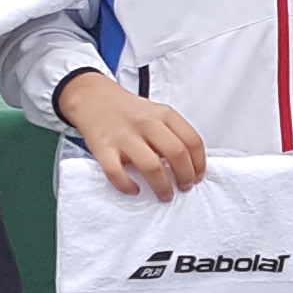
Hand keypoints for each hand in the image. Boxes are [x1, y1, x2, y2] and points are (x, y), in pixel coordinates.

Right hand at [59, 73, 206, 197]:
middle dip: (185, 177)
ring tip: (165, 195)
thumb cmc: (129, 111)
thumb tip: (190, 165)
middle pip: (177, 154)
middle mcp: (146, 123)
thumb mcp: (157, 113)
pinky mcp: (103, 148)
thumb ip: (173, 133)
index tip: (198, 176)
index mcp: (164, 114)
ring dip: (163, 187)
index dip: (199, 164)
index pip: (192, 141)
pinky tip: (134, 189)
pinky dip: (128, 186)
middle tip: (184, 188)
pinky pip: (117, 173)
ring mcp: (124, 136)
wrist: (93, 97)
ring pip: (152, 167)